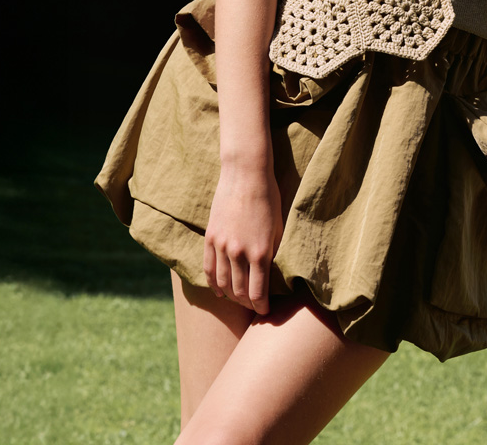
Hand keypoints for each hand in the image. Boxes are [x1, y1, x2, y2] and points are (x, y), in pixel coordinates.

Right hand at [203, 162, 282, 314]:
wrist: (246, 174)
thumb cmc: (268, 198)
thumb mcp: (277, 228)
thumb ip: (272, 254)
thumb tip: (270, 276)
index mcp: (260, 253)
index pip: (258, 293)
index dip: (261, 307)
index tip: (265, 312)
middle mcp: (239, 253)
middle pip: (239, 292)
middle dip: (248, 304)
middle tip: (254, 307)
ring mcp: (222, 246)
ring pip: (223, 284)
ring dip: (231, 297)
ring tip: (238, 300)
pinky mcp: (210, 238)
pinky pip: (209, 269)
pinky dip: (214, 284)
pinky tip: (219, 291)